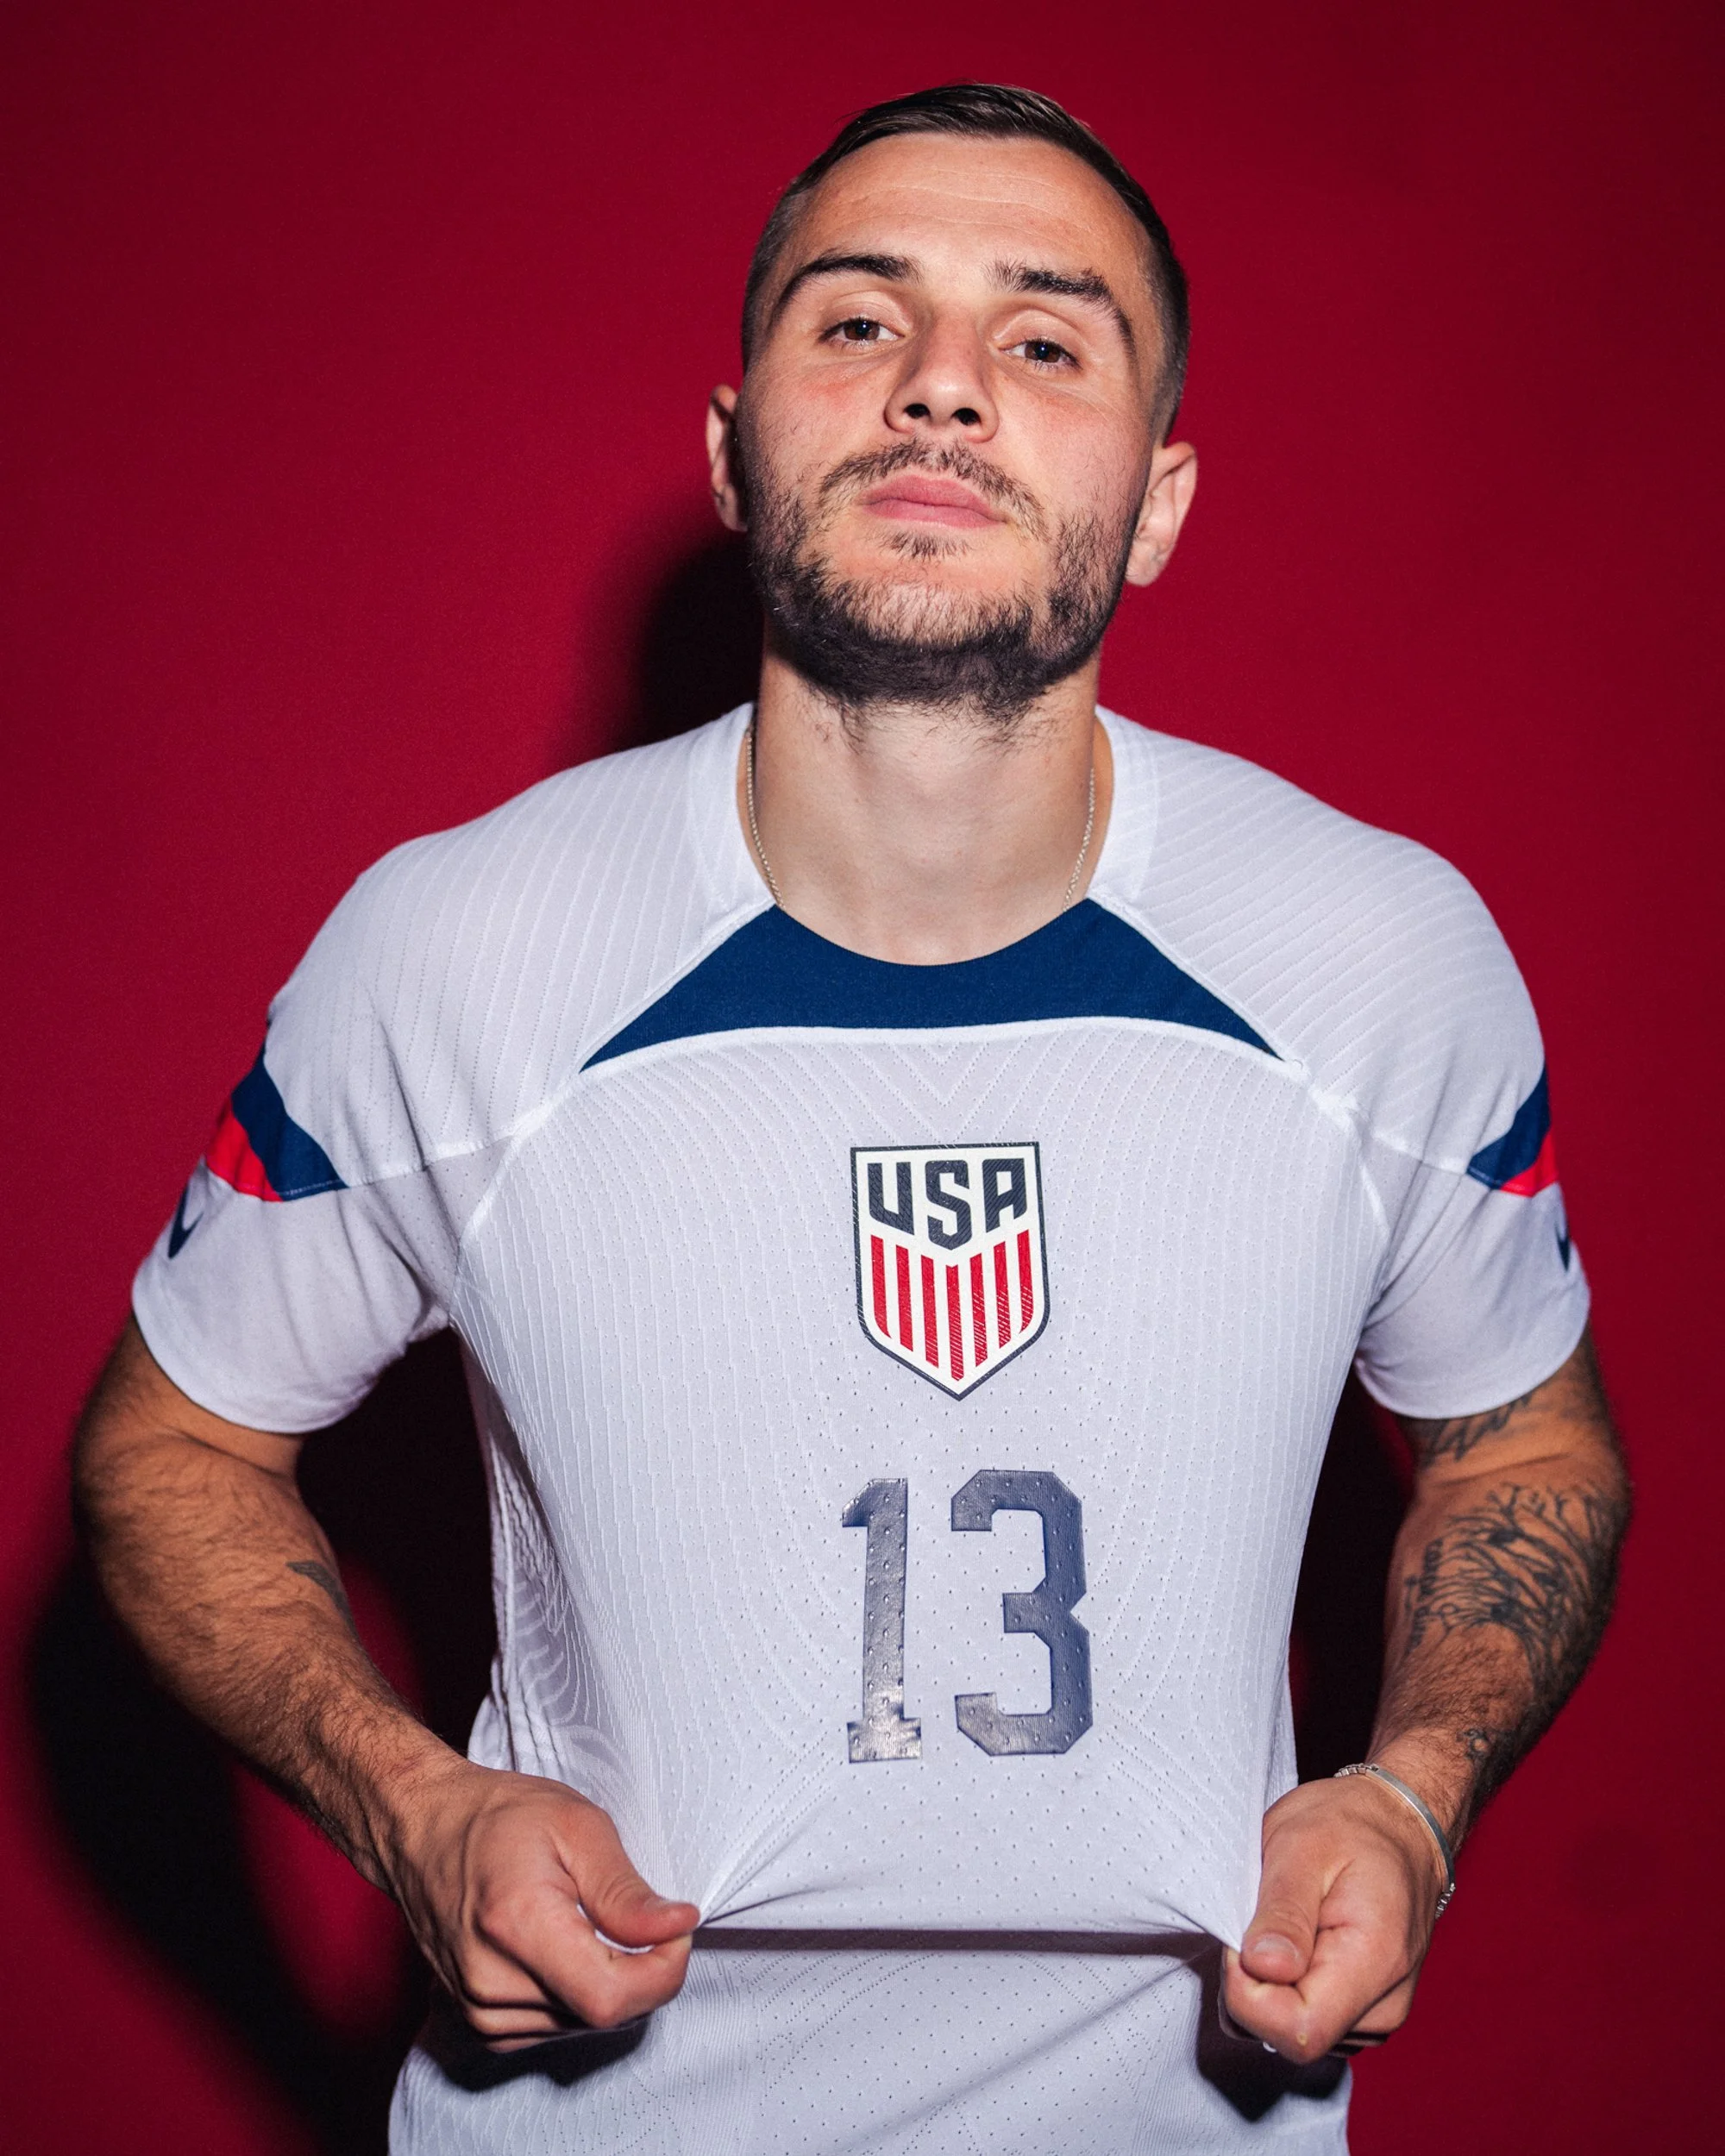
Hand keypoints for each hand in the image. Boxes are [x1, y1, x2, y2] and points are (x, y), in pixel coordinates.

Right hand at [378, 1756, 699, 2040]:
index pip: (610, 1997)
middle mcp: (491, 1984)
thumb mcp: (578, 1826)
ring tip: (587, 1920)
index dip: (661, 1972)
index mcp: (517, 1926)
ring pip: (585, 2024)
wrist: (425, 1831)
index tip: (675, 1929)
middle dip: (642, 1970)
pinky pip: (557, 2026)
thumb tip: (679, 1927)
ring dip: (609, 1981)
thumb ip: (626, 1890)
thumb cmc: (499, 1818)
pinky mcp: (479, 2025)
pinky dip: (578, 1992)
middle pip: (603, 2013)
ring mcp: (479, 2011)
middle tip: (635, 1913)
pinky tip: (565, 1947)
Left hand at [1221, 1772, 1447, 2060]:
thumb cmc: (1350, 1827)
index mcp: (1375, 1962)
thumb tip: (1264, 1969)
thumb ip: (1283, 1911)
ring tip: (1286, 1921)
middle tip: (1261, 1917)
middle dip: (1252, 1983)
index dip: (1250, 1993)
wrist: (1397, 1828)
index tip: (1244, 1937)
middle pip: (1288, 2036)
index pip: (1300, 2030)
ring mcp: (1374, 2017)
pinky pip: (1299, 2020)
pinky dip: (1281, 1985)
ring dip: (1266, 1983)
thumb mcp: (1302, 1845)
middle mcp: (1383, 2007)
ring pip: (1286, 2032)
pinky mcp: (1359, 2015)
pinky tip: (1296, 1940)